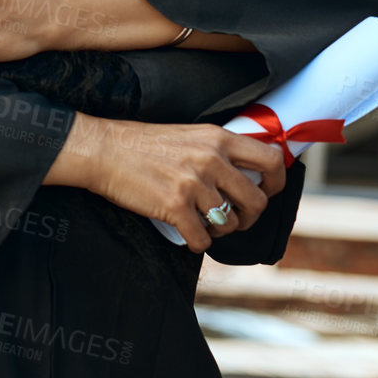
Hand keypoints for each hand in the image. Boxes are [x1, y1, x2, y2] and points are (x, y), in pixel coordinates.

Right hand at [48, 114, 287, 252]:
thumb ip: (217, 149)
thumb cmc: (139, 143)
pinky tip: (187, 233)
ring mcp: (192, 184)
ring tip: (203, 223)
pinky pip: (202, 239)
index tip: (265, 191)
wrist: (101, 150)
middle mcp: (210, 160)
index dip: (276, 181)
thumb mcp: (187, 134)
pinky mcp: (173, 207)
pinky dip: (197, 242)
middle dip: (249, 216)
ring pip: (229, 223)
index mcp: (217, 138)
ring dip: (219, 230)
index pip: (271, 159)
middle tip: (234, 217)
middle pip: (257, 200)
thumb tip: (245, 174)